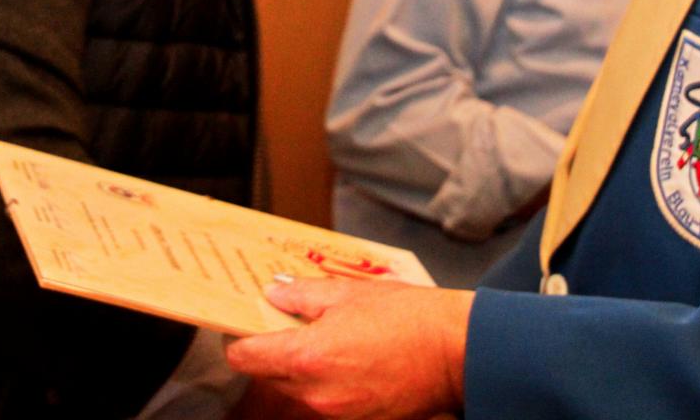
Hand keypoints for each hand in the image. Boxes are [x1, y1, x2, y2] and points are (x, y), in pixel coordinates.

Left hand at [225, 278, 472, 419]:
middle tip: (298, 324)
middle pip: (269, 375)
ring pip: (299, 389)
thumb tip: (275, 294)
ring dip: (304, 367)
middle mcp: (315, 392)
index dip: (242, 339)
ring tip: (335, 339)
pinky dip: (330, 382)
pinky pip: (327, 400)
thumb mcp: (348, 292)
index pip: (245, 357)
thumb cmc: (409, 318)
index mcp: (306, 357)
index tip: (247, 326)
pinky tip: (355, 359)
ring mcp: (337, 411)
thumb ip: (302, 295)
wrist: (456, 351)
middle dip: (277, 351)